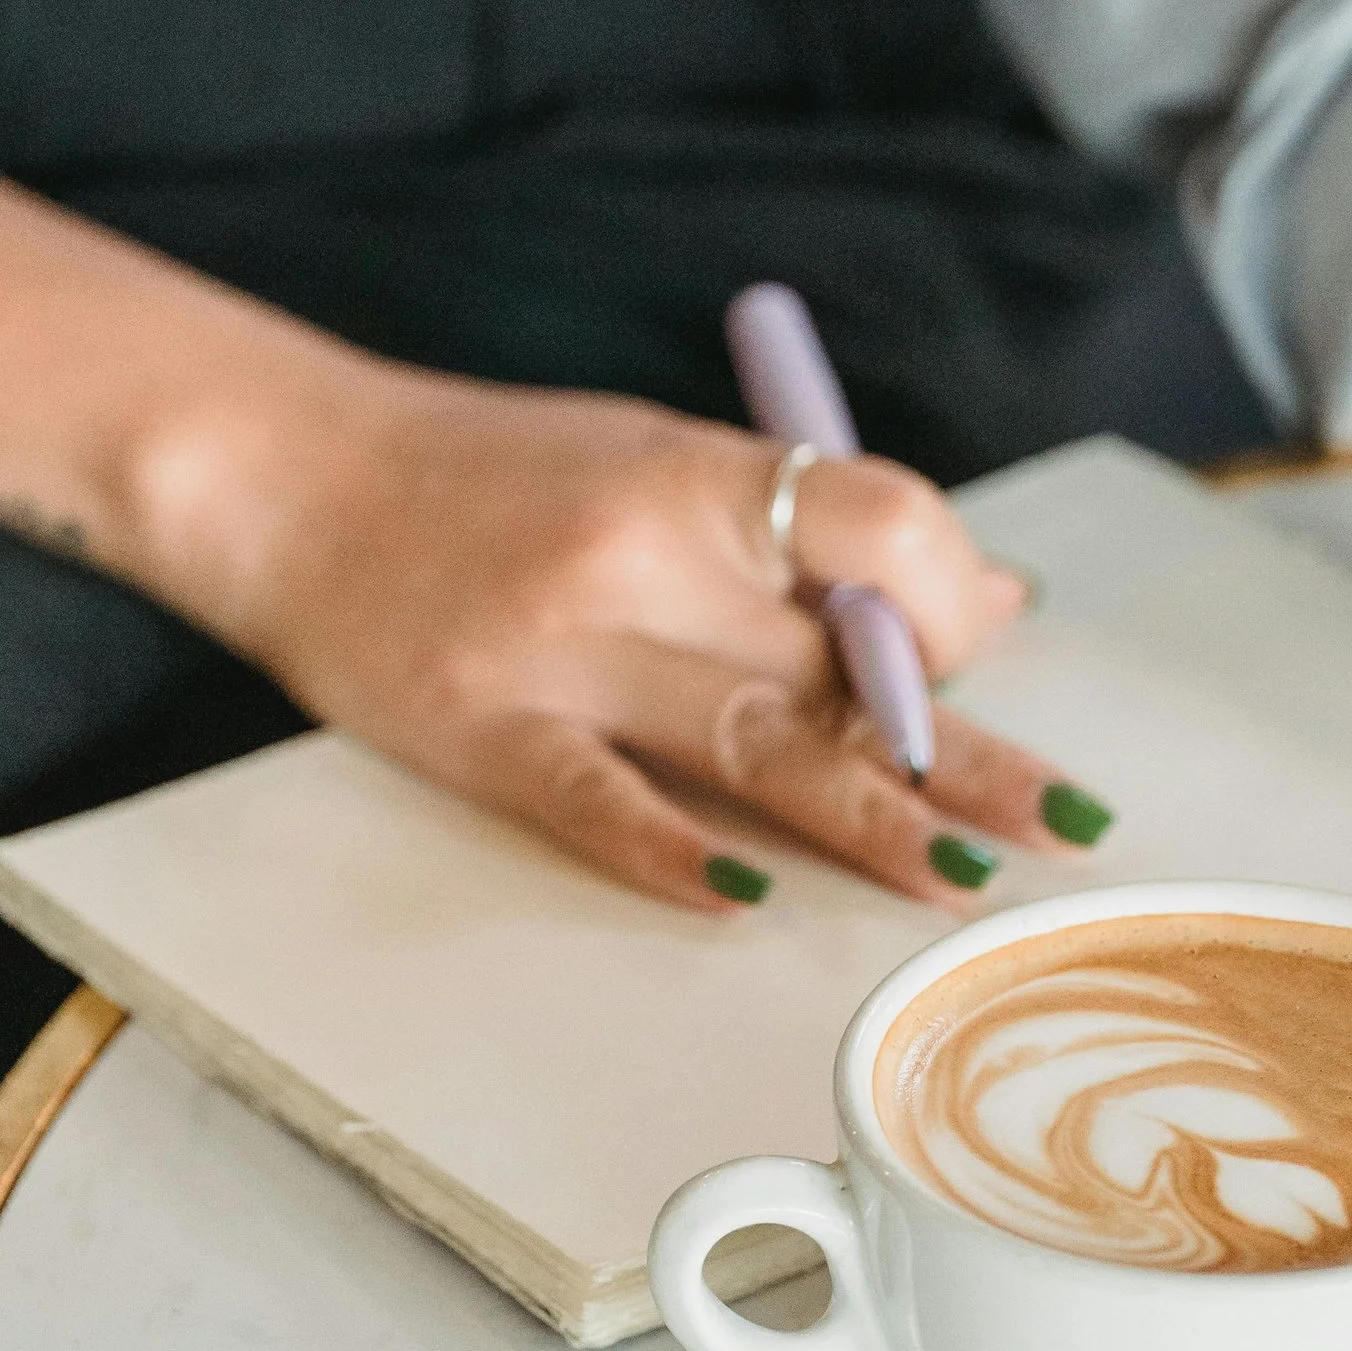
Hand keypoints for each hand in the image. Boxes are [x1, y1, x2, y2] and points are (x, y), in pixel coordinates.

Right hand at [184, 355, 1100, 913]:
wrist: (287, 475)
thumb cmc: (485, 473)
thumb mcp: (650, 453)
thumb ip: (800, 528)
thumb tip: (978, 604)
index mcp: (687, 472)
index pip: (872, 523)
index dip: (941, 600)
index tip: (965, 651)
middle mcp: (632, 556)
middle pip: (832, 662)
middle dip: (957, 752)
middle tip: (1064, 819)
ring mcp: (554, 651)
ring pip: (746, 744)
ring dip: (868, 818)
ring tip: (964, 872)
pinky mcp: (479, 732)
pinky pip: (593, 803)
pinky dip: (669, 853)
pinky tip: (743, 896)